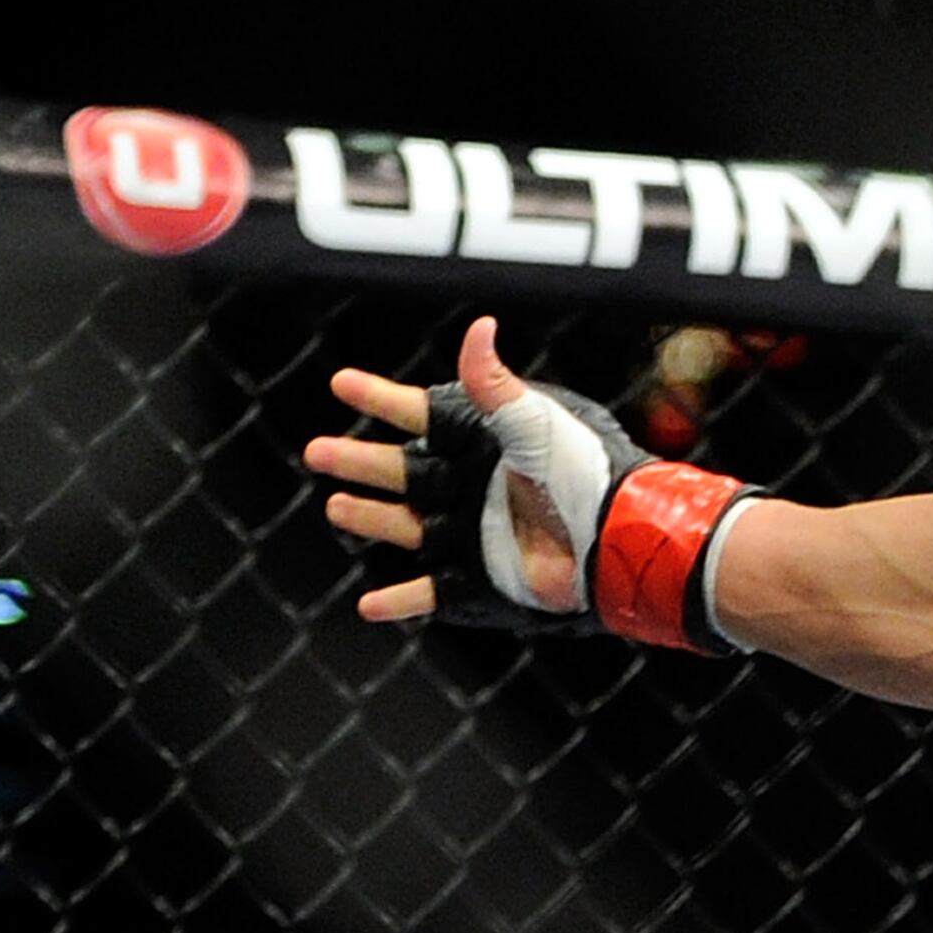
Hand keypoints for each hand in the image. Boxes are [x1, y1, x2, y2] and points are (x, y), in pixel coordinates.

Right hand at [301, 315, 582, 623]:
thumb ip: (496, 385)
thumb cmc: (584, 474)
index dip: (380, 400)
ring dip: (371, 518)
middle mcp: (471, 488)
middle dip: (359, 462)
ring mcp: (472, 537)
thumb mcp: (536, 423)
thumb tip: (479, 326)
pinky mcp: (480, 583)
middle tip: (316, 452)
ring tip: (337, 507)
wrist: (617, 542)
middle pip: (401, 472)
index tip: (340, 382)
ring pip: (405, 526)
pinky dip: (400, 603)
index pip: (419, 416)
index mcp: (482, 443)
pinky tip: (368, 606)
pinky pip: (430, 596)